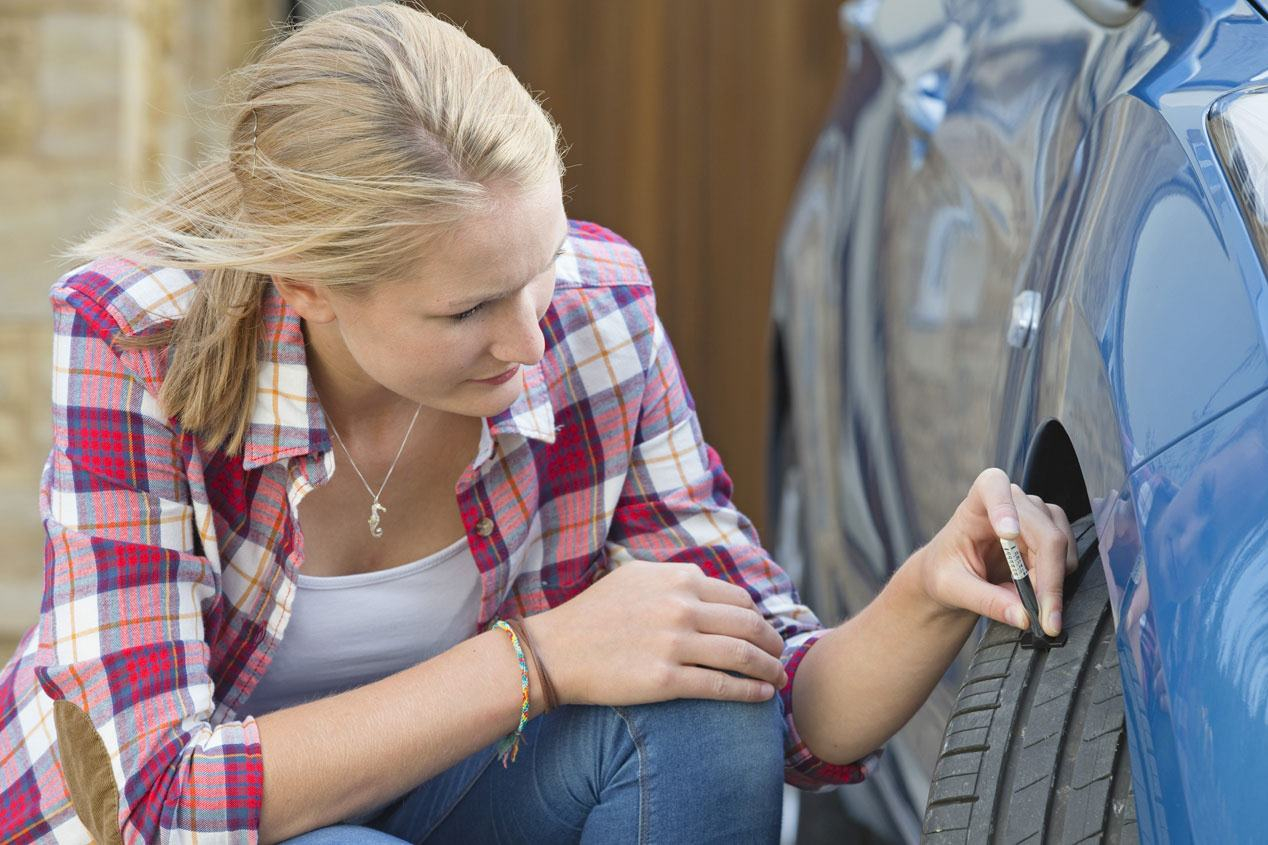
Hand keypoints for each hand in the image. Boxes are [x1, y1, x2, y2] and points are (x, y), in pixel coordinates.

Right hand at [525, 560, 788, 706]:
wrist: (556, 651)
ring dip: (768, 668)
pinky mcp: (665, 680)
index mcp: (678, 579)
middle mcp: (681, 607)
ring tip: (777, 678)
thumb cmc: (594, 614)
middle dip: (772, 642)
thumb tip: (708, 584)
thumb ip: (674, 578)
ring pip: (742, 655)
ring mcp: (674, 643)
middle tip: (779, 655)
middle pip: (749, 625)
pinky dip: (749, 691)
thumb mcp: (635, 576)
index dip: (758, 617)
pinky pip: (721, 686)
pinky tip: (761, 695)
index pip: (738, 598)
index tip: (762, 632)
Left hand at [909, 468, 1077, 636]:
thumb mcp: (952, 588)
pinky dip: (1057, 583)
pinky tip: (1037, 598)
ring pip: (1060, 546)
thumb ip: (985, 601)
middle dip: (1047, 577)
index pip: (993, 485)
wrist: (953, 576)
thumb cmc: (945, 572)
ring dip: (1053, 582)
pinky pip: (1066, 558)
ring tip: (1031, 608)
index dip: (1004, 506)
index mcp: (976, 503)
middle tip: (1043, 618)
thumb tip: (1023, 616)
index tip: (1007, 534)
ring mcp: (1035, 516)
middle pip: (1043, 531)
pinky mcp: (1050, 534)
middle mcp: (1012, 502)